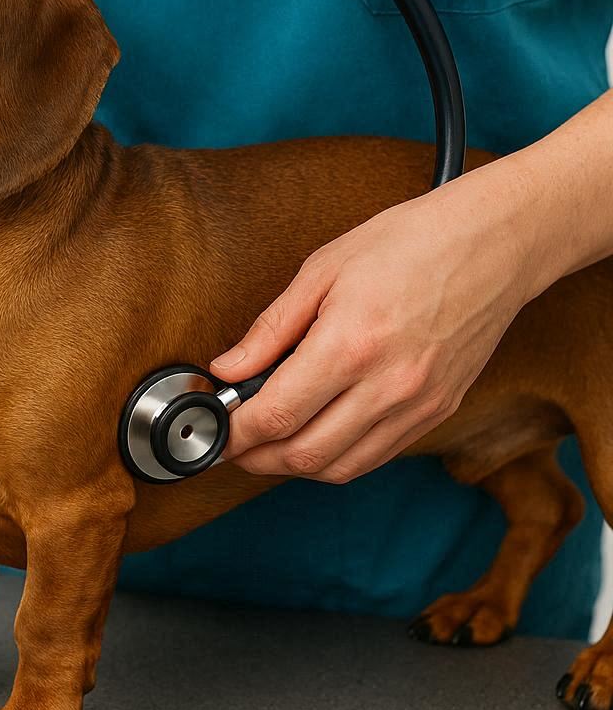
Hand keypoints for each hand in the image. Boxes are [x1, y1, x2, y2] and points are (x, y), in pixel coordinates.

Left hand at [211, 159, 551, 483]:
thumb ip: (271, 328)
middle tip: (232, 441)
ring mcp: (418, 406)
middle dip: (256, 458)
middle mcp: (388, 386)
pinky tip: (318, 433)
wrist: (496, 242)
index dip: (234, 434)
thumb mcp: (324, 269)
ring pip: (341, 468)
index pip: (276, 416)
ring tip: (269, 442)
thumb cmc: (412, 241)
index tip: (212, 430)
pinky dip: (337, 457)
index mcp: (352, 345)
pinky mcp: (438, 412)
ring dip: (295, 466)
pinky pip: (376, 456)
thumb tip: (228, 369)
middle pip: (304, 456)